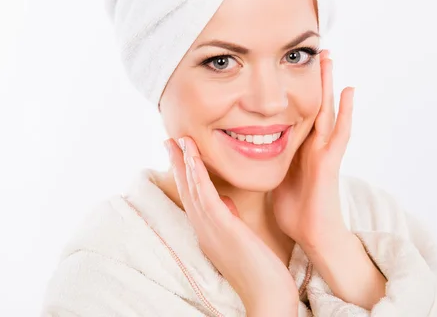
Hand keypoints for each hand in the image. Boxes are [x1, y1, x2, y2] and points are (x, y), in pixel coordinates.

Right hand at [165, 137, 298, 314]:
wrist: (267, 296)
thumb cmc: (260, 271)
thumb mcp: (241, 239)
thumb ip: (230, 220)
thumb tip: (225, 202)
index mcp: (208, 232)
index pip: (192, 197)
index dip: (184, 174)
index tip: (179, 152)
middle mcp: (203, 230)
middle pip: (186, 190)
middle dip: (177, 164)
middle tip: (169, 139)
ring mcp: (210, 229)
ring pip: (192, 190)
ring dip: (184, 163)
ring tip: (178, 139)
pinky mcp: (222, 228)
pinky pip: (206, 197)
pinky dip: (197, 176)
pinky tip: (193, 159)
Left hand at [272, 50, 354, 250]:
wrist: (312, 235)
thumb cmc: (293, 210)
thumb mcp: (272, 178)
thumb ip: (263, 162)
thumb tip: (241, 151)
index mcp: (297, 147)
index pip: (296, 110)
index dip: (294, 89)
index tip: (288, 66)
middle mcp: (312, 144)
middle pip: (313, 104)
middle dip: (314, 78)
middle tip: (315, 50)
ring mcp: (323, 151)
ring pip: (328, 110)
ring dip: (330, 84)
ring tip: (330, 58)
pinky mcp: (330, 162)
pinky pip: (339, 133)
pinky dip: (346, 112)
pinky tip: (349, 92)